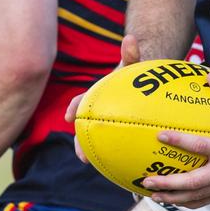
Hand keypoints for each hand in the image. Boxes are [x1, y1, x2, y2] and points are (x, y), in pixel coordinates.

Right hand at [66, 35, 141, 163]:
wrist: (139, 84)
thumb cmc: (133, 75)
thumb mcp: (132, 64)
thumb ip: (131, 54)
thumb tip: (131, 39)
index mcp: (96, 96)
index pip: (81, 102)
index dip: (75, 108)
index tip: (70, 116)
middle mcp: (97, 113)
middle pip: (84, 129)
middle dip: (80, 143)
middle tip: (82, 155)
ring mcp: (105, 125)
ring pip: (96, 141)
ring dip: (94, 155)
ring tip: (96, 168)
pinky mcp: (116, 135)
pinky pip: (114, 147)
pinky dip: (117, 158)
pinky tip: (123, 172)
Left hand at [137, 73, 209, 207]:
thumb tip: (207, 75)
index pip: (201, 147)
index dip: (179, 141)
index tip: (161, 136)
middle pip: (194, 183)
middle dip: (169, 184)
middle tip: (147, 181)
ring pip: (198, 196)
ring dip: (174, 198)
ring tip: (153, 195)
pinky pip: (206, 200)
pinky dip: (189, 201)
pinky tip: (174, 199)